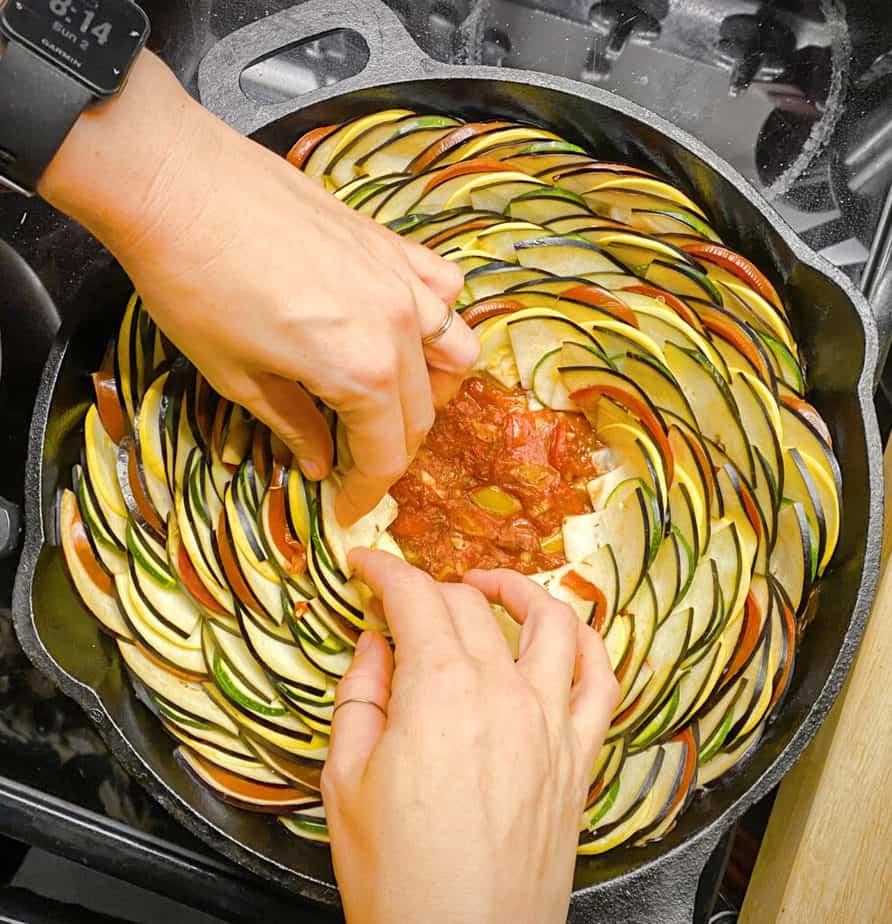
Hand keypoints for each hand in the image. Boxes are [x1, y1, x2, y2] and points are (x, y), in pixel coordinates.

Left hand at [39, 51, 478, 524]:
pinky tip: (404, 326)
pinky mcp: (392, 244)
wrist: (177, 183)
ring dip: (431, 389)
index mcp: (362, 371)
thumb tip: (321, 463)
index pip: (386, 453)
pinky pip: (445, 289)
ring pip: (456, 352)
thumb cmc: (193, 285)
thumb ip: (293, 424)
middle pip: (421, 412)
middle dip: (390, 450)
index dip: (366, 491)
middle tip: (354, 462)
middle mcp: (399, 328)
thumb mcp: (235, 376)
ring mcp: (403, 280)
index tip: (345, 509)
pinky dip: (437, 319)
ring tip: (393, 397)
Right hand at [323, 550, 618, 923]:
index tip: (366, 563)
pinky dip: (589, 644)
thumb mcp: (345, 781)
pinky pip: (601, 681)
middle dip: (430, 589)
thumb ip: (359, 696)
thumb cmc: (398, 875)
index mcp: (439, 692)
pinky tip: (567, 634)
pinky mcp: (578, 757)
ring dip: (518, 590)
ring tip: (488, 587)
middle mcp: (503, 692)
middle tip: (405, 600)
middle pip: (470, 607)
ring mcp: (550, 722)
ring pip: (551, 621)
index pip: (414, 599)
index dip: (384, 570)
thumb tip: (374, 644)